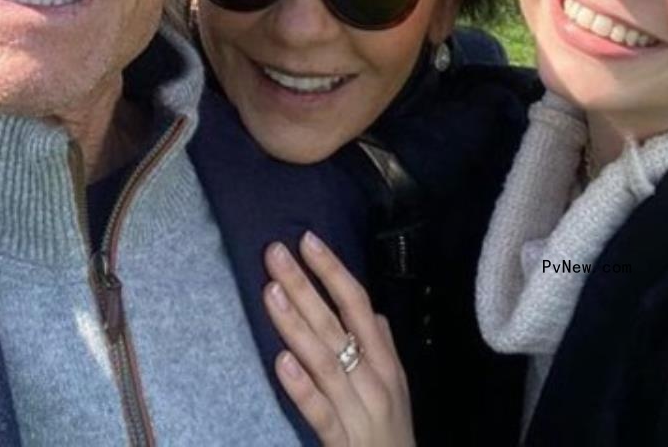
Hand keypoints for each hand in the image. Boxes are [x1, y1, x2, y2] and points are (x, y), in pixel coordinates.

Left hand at [264, 232, 413, 446]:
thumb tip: (374, 314)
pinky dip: (301, 387)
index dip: (333, 271)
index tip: (307, 240)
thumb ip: (383, 348)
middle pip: (335, 325)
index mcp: (384, 361)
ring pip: (324, 362)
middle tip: (275, 253)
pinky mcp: (342, 443)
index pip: (358, 305)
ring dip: (296, 325)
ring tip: (270, 292)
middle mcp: (373, 379)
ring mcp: (357, 411)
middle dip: (304, 287)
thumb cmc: (393, 432)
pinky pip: (319, 412)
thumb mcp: (396, 386)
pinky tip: (280, 362)